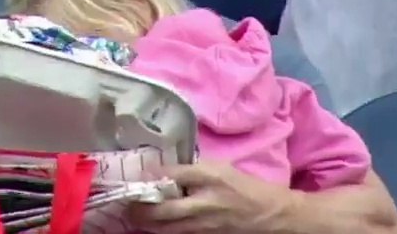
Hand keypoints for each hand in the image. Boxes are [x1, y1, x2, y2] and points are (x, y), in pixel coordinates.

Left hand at [128, 160, 296, 232]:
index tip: (134, 174)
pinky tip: (150, 224)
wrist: (270, 215)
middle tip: (125, 201)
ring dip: (144, 221)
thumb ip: (189, 169)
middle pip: (161, 210)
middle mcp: (203, 204)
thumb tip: (158, 169)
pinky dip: (160, 229)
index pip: (173, 175)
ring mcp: (202, 225)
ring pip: (164, 228)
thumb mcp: (218, 168)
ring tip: (130, 214)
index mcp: (210, 179)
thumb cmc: (244, 187)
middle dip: (138, 207)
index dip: (150, 175)